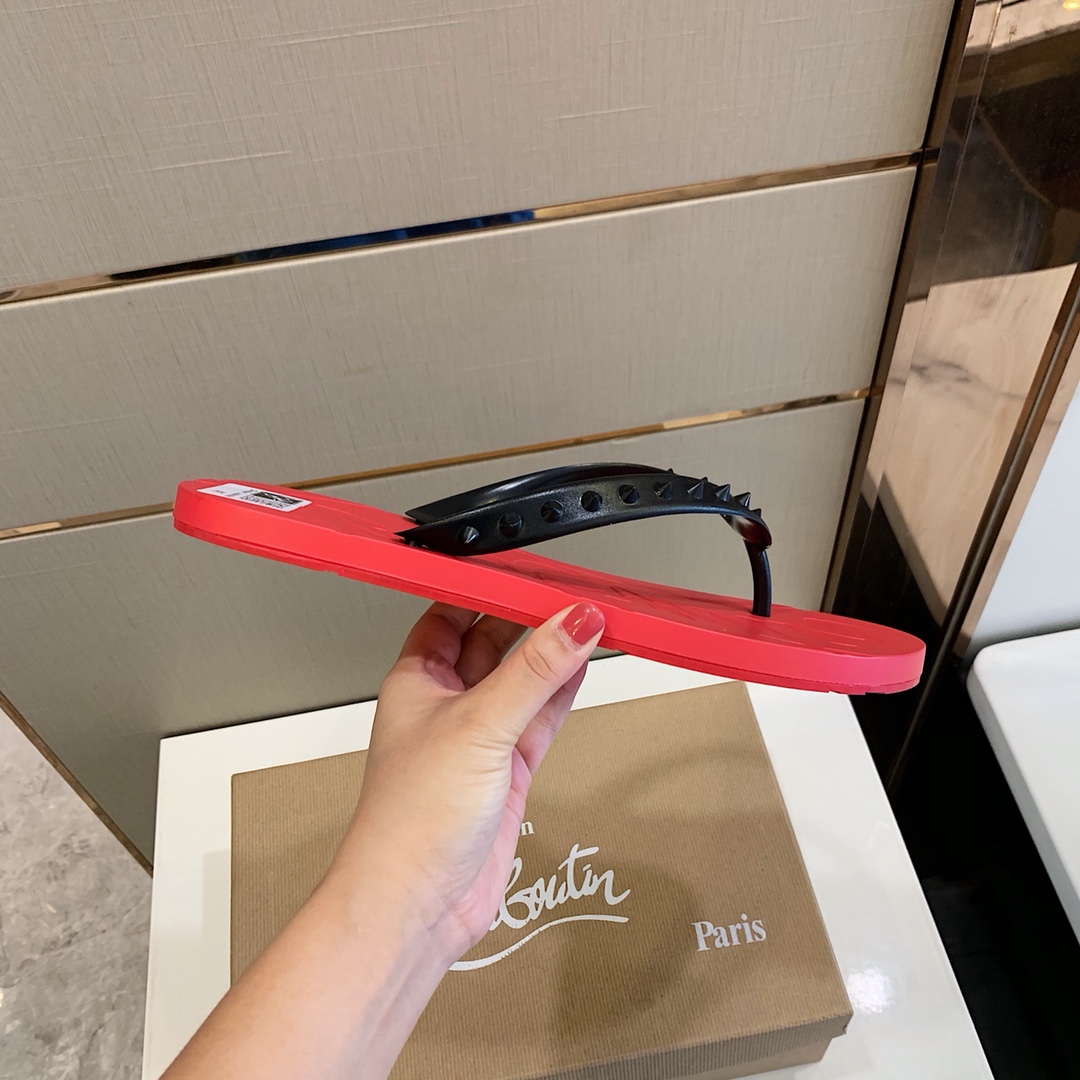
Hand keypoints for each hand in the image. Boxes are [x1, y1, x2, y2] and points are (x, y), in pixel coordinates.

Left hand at [324, 600, 604, 960]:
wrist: (418, 906)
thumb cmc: (410, 820)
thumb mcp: (478, 725)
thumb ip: (534, 671)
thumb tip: (574, 621)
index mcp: (417, 679)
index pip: (452, 612)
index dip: (487, 588)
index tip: (530, 569)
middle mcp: (445, 704)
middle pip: (491, 642)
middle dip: (528, 618)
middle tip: (572, 594)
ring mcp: (479, 738)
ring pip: (522, 680)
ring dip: (552, 654)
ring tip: (590, 622)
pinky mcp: (507, 772)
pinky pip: (539, 719)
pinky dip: (562, 694)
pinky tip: (582, 668)